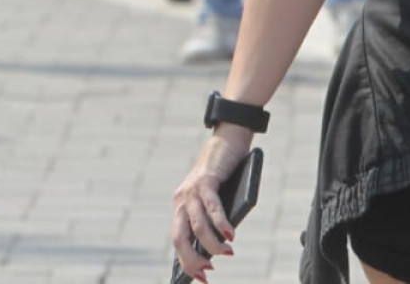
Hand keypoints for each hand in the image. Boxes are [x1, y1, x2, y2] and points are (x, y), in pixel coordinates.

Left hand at [170, 128, 253, 280]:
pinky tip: (231, 234)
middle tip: (208, 273)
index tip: (201, 279)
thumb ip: (214, 223)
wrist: (227, 141)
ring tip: (228, 253)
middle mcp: (181, 200)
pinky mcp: (206, 180)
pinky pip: (210, 206)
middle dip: (191, 259)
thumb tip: (219, 250)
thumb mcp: (217, 204)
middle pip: (179, 237)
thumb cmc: (226, 177)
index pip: (178, 240)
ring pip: (197, 225)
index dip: (186, 261)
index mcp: (181, 208)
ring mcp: (191, 189)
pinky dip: (220, 223)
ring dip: (212, 243)